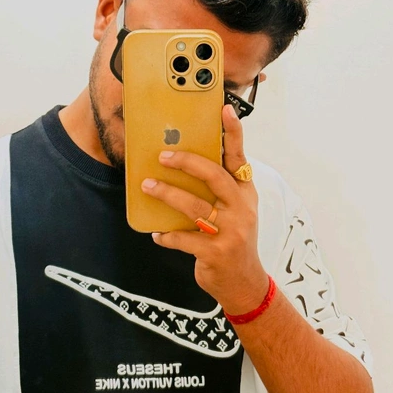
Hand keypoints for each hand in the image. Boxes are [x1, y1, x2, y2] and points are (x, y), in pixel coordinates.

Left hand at [141, 103, 267, 314]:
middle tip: (163, 156)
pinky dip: (167, 236)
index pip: (239, 158)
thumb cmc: (233, 240)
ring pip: (194, 207)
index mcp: (245, 193)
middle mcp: (241, 209)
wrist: (243, 282)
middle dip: (187, 163)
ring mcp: (230, 232)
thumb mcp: (234, 211)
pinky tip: (156, 234)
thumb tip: (182, 164)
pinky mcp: (215, 253)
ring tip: (147, 186)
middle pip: (214, 177)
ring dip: (167, 194)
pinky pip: (184, 239)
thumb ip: (218, 190)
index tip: (224, 109)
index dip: (233, 133)